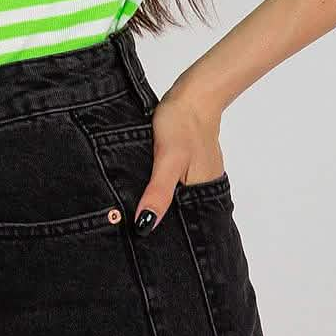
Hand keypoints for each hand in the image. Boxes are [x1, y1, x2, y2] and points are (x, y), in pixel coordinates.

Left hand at [132, 83, 225, 233]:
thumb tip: (145, 225)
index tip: (140, 240)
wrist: (193, 94)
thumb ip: (159, 193)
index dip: (165, 235)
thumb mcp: (167, 160)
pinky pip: (175, 185)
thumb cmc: (182, 124)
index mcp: (203, 192)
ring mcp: (198, 175)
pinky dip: (162, 189)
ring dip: (160, 205)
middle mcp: (205, 188)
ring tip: (135, 214)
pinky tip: (146, 189)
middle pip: (181, 214)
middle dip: (160, 222)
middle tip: (130, 228)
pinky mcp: (189, 164)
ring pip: (177, 199)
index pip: (185, 226)